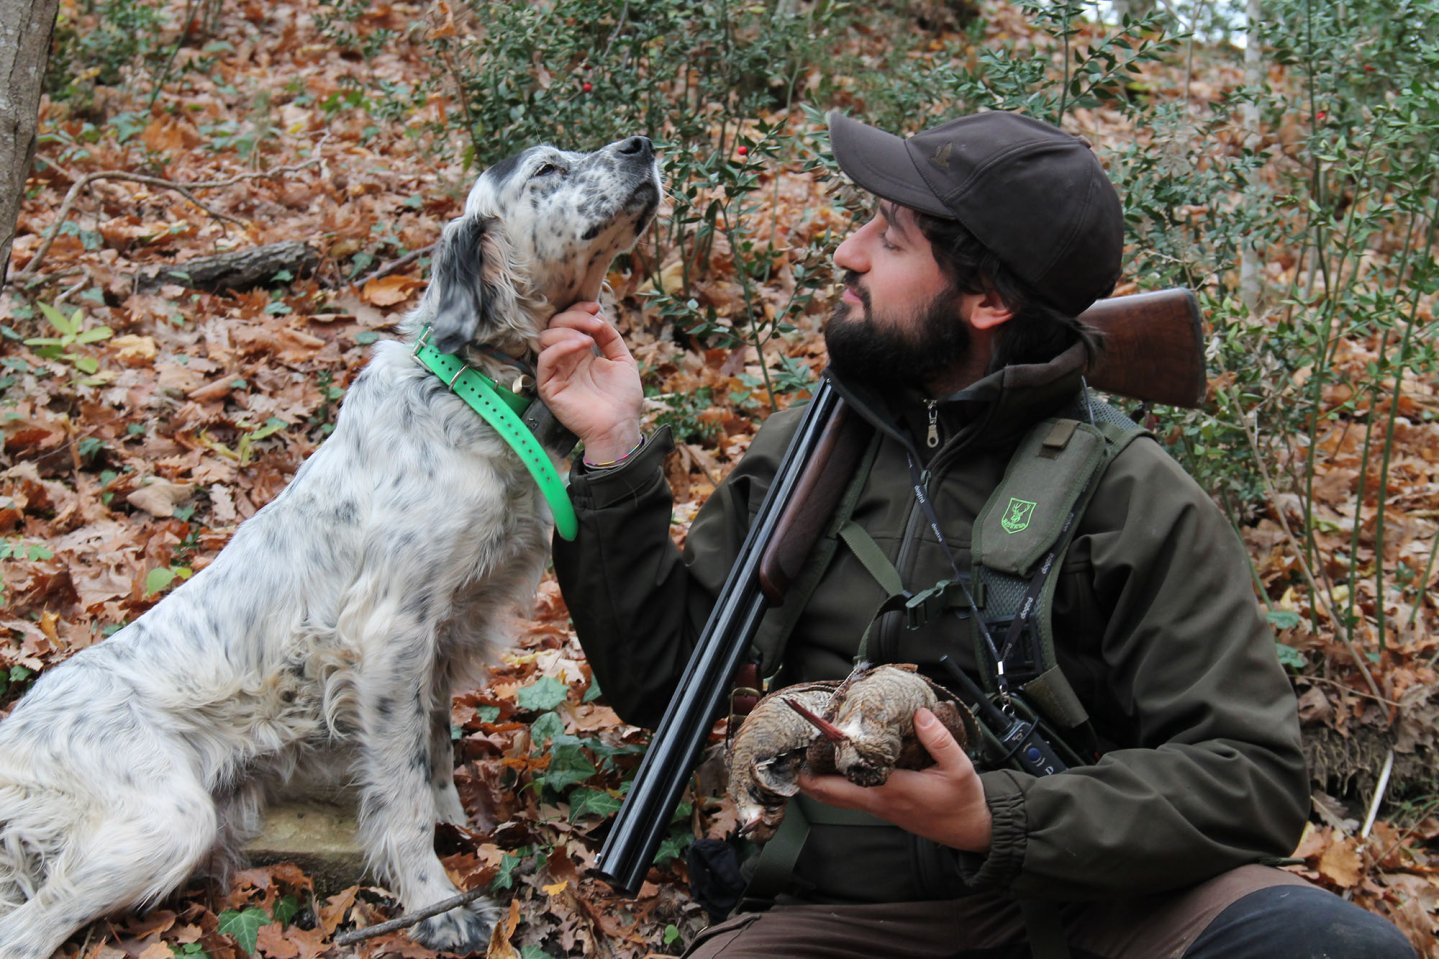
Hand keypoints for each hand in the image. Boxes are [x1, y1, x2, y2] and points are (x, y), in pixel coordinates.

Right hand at [537, 302, 643, 461]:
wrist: (620, 425)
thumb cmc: (624, 398)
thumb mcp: (622, 360)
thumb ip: (610, 337)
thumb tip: (598, 316)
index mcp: (581, 353)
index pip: (568, 322)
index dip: (579, 310)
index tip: (596, 307)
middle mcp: (566, 360)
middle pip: (555, 325)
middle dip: (575, 317)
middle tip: (594, 323)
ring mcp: (556, 372)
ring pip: (546, 338)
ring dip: (568, 330)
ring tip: (589, 339)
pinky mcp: (549, 386)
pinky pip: (545, 359)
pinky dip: (561, 346)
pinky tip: (581, 346)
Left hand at [798, 708, 992, 853]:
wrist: (971, 830)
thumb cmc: (963, 801)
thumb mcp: (959, 767)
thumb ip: (939, 740)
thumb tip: (918, 714)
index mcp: (891, 790)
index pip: (844, 781)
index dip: (819, 767)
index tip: (805, 744)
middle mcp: (878, 802)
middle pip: (829, 794)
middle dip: (807, 776)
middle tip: (795, 750)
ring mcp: (879, 808)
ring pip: (838, 798)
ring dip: (820, 779)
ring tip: (810, 753)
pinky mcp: (884, 809)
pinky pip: (850, 798)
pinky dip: (837, 783)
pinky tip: (838, 764)